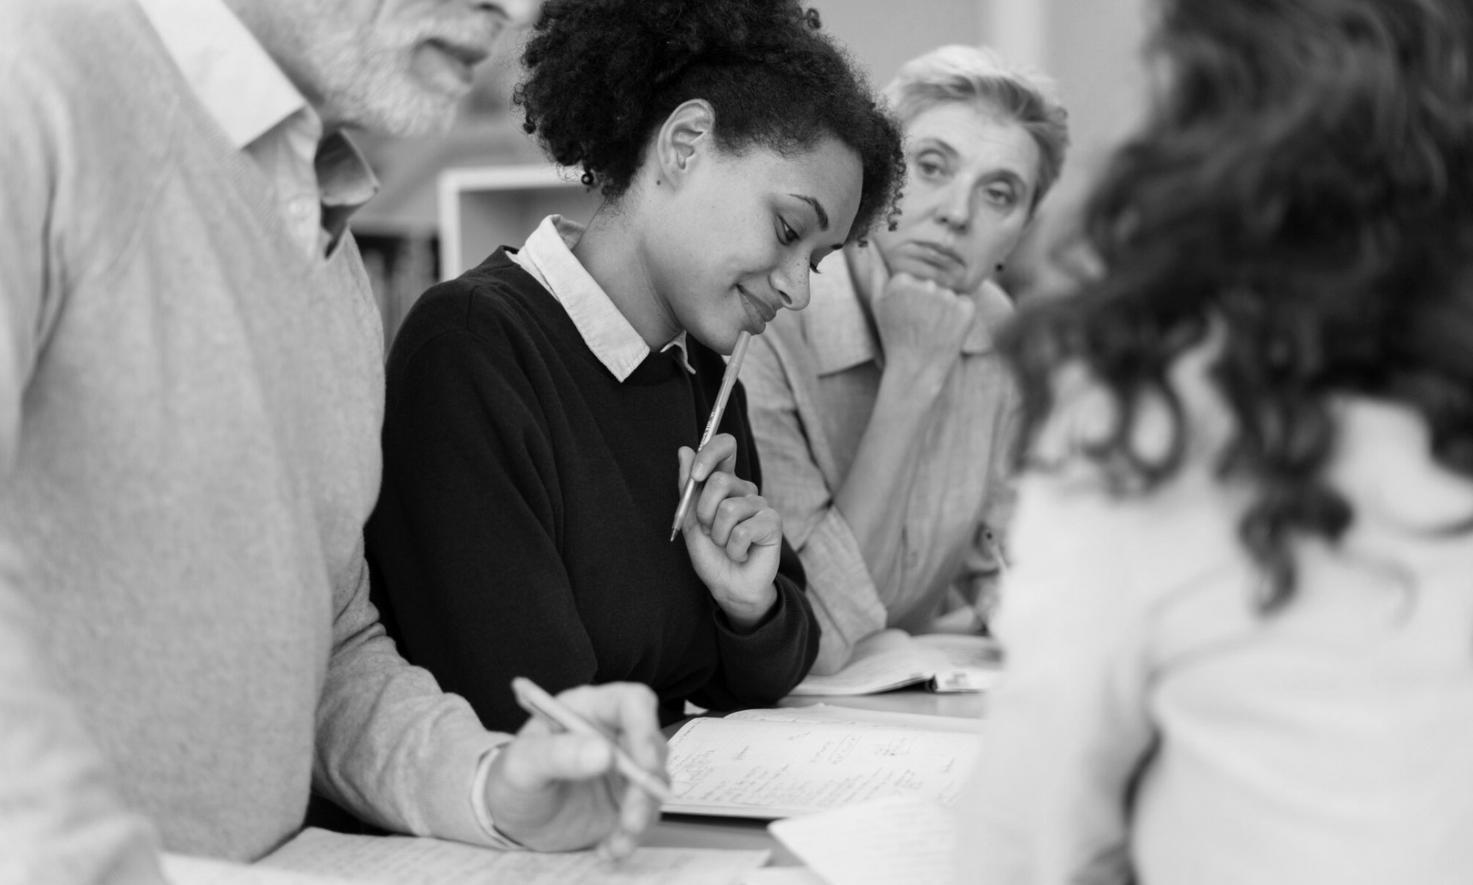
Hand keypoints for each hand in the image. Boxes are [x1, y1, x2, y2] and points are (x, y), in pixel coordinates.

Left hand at [484, 683, 665, 858]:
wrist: (511, 818)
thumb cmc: (512, 779)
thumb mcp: (521, 765)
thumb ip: (556, 754)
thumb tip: (603, 752)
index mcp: (588, 710)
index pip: (632, 702)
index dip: (645, 727)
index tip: (643, 764)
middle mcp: (613, 734)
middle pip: (652, 745)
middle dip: (647, 784)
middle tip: (631, 819)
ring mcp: (624, 768)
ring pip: (654, 783)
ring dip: (642, 815)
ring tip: (616, 842)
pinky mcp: (627, 799)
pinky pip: (646, 814)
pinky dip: (632, 836)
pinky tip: (609, 849)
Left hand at [675, 434, 780, 627]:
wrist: (728, 586)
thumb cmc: (711, 554)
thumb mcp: (690, 520)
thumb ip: (687, 487)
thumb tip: (684, 449)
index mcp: (725, 483)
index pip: (725, 447)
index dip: (710, 453)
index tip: (695, 475)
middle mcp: (744, 489)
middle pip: (720, 481)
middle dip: (704, 512)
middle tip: (709, 532)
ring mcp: (760, 504)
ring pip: (729, 510)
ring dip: (719, 536)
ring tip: (726, 545)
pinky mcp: (773, 522)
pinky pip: (743, 531)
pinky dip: (734, 549)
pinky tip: (741, 554)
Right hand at [872, 272, 975, 392]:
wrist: (915, 369)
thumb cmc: (894, 337)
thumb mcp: (878, 305)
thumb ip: (877, 275)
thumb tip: (873, 250)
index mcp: (903, 280)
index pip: (913, 280)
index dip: (911, 299)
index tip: (907, 316)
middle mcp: (926, 284)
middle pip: (931, 285)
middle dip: (929, 302)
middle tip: (921, 325)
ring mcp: (948, 296)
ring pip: (948, 294)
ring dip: (944, 309)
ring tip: (933, 330)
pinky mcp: (967, 309)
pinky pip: (965, 304)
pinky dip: (960, 316)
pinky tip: (947, 332)